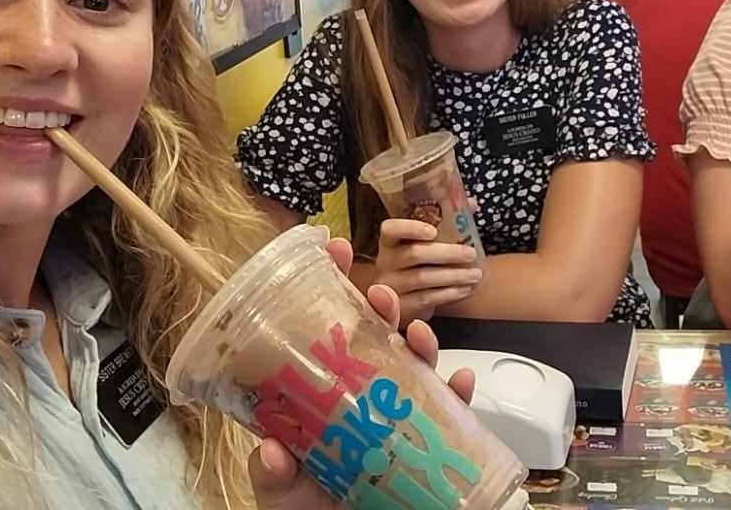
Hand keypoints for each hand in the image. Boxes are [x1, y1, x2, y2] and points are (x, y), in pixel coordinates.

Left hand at [248, 236, 476, 509]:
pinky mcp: (431, 440)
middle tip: (381, 294)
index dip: (331, 284)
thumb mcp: (281, 490)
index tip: (334, 247)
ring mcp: (399, 413)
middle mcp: (364, 393)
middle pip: (376, 337)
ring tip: (420, 332)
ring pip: (416, 365)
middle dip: (383, 308)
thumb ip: (273, 474)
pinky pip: (452, 411)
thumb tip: (271, 451)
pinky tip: (460, 382)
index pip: (326, 327)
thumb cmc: (305, 508)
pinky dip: (459, 394)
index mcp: (323, 391)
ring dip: (423, 341)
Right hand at [373, 219, 483, 323]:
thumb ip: (445, 222)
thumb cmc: (418, 263)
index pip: (390, 229)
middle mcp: (386, 261)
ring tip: (476, 274)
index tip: (433, 231)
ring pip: (422, 278)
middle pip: (414, 254)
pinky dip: (449, 294)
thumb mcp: (424, 243)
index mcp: (389, 241)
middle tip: (471, 253)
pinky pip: (426, 299)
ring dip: (453, 276)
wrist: (404, 298)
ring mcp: (391, 285)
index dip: (410, 228)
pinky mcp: (400, 306)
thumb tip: (472, 204)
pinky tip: (466, 289)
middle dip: (446, 253)